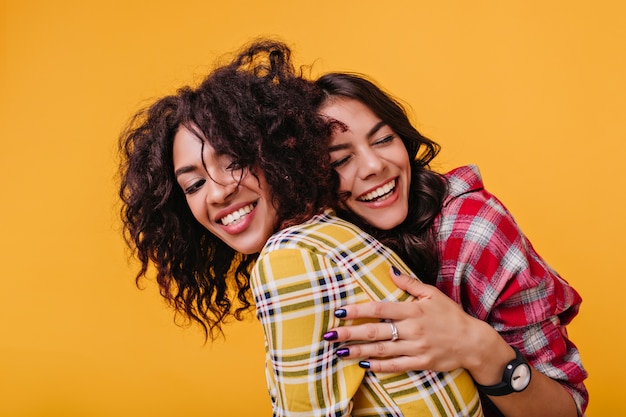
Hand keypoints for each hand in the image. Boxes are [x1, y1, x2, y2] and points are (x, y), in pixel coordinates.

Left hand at [325, 268, 505, 379]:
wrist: (473, 342)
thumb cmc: (451, 315)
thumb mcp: (432, 294)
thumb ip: (410, 284)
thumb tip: (391, 271)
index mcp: (412, 310)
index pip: (379, 309)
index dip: (357, 310)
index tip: (339, 311)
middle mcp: (412, 329)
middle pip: (374, 331)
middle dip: (350, 333)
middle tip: (329, 334)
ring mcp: (416, 348)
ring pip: (381, 350)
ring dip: (358, 351)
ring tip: (339, 351)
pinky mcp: (420, 363)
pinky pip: (395, 365)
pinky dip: (378, 366)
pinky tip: (363, 365)